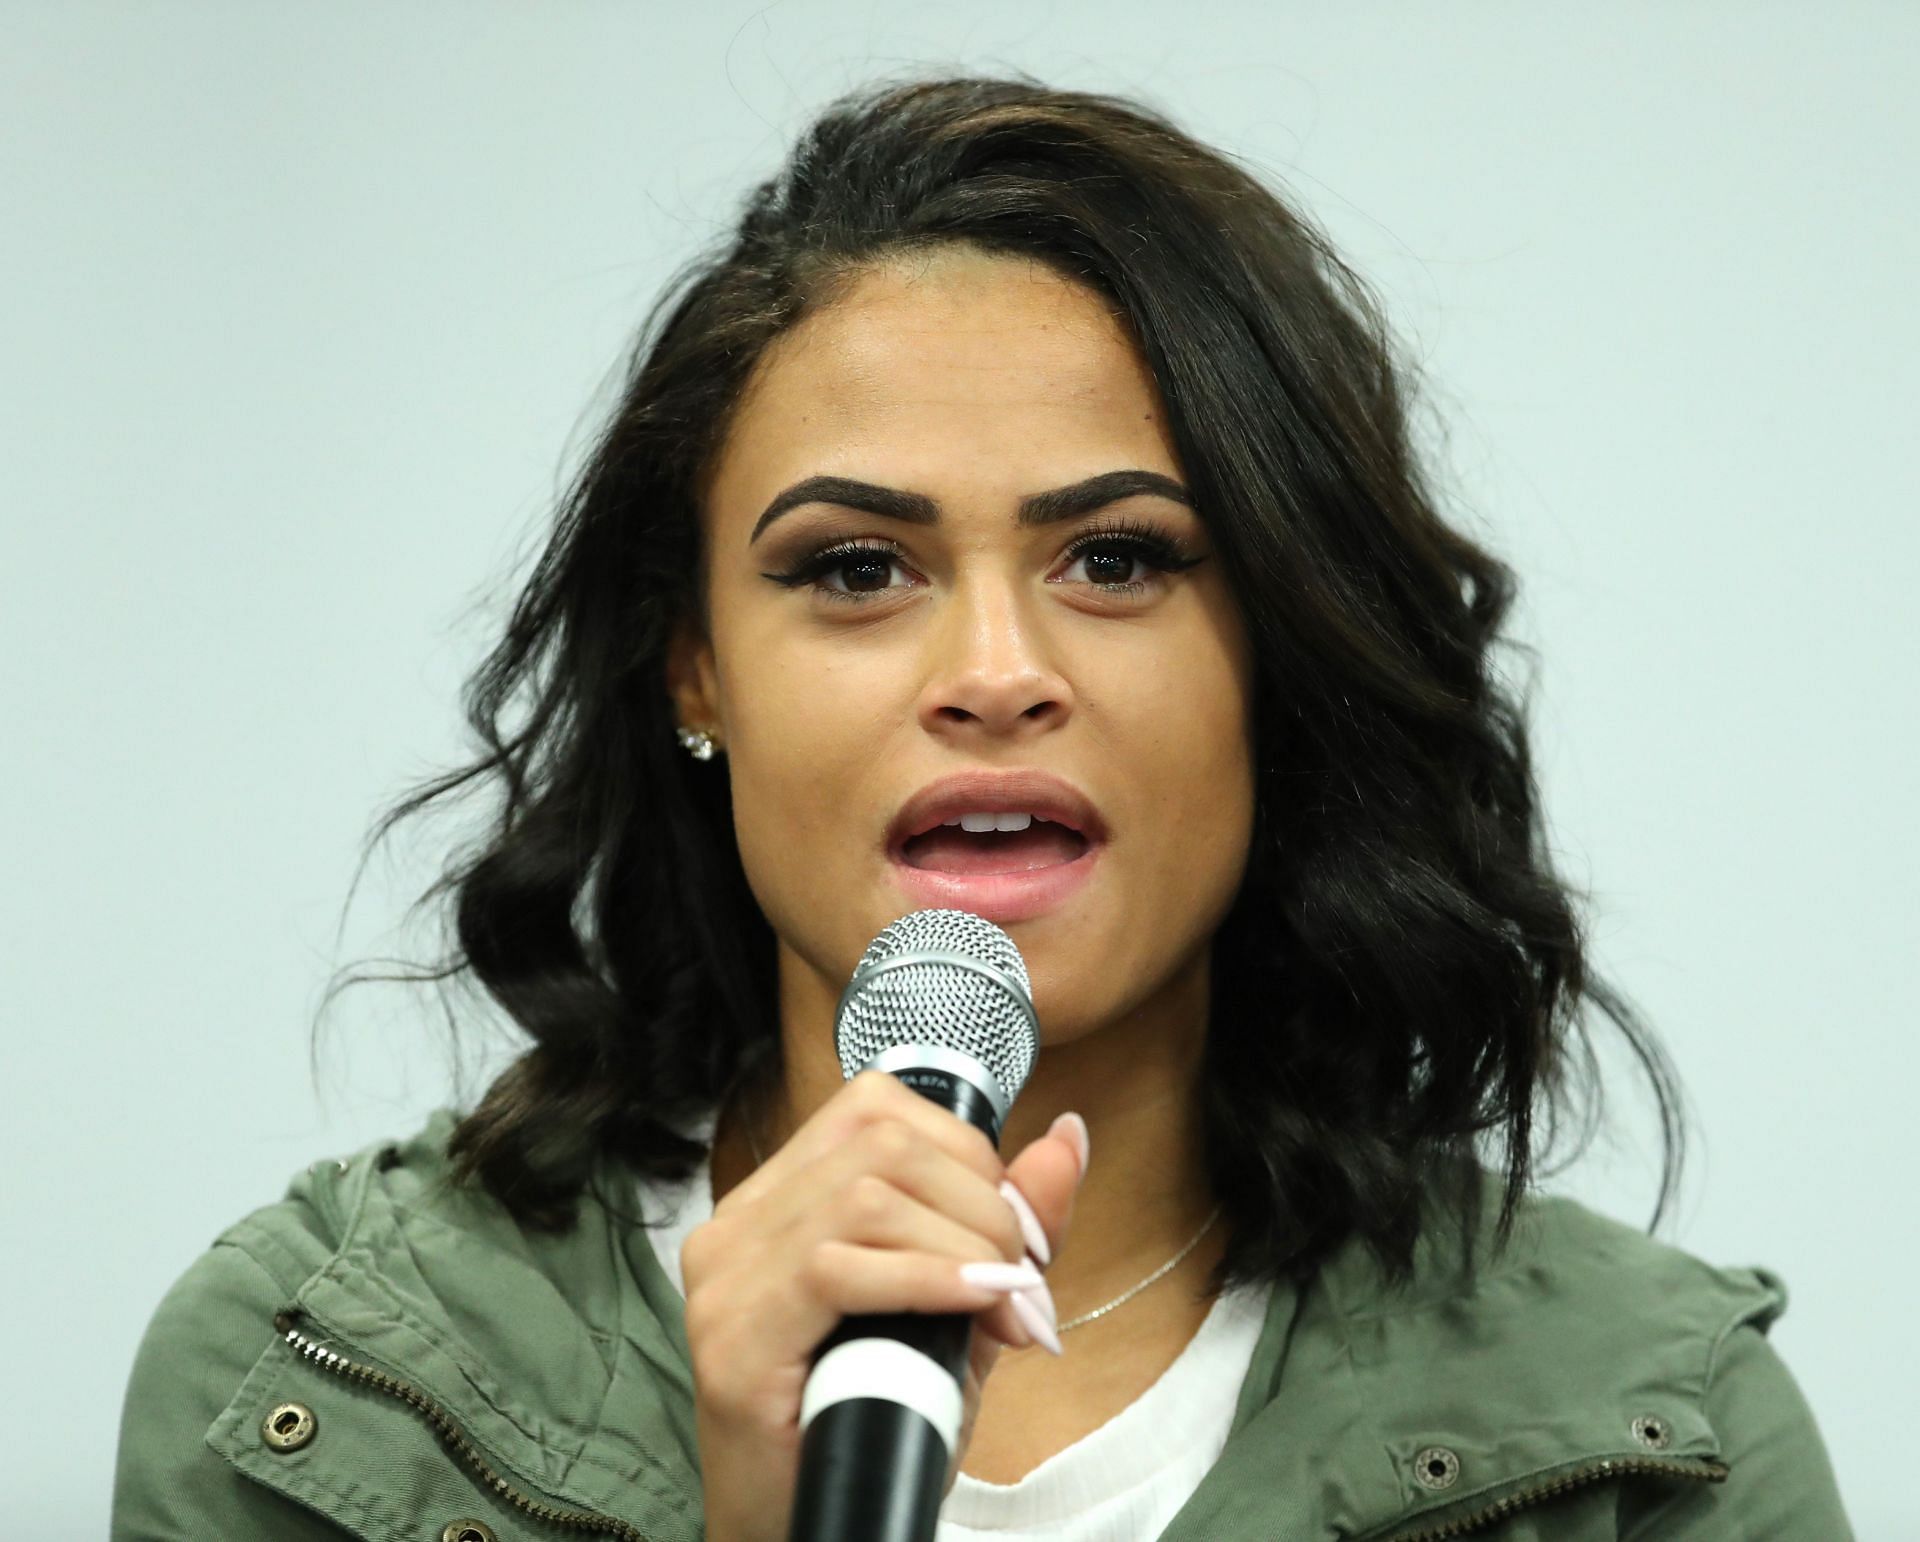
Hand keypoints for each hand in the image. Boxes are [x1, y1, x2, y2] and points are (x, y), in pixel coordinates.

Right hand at [683, 1071, 1086, 1541]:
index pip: (875, 1107)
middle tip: (1023, 1284)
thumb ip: (1004, 1222)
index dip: (966, 1153)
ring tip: (1004, 1308)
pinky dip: (925, 1278)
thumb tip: (1068, 1135)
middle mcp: (738, 1222)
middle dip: (981, 1203)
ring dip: (964, 1245)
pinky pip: (836, 1267)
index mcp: (779, 1197)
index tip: (1016, 1232)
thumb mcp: (956, 1308)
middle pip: (881, 1145)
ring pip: (866, 1196)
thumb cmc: (874, 1420)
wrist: (812, 1532)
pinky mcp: (733, 1337)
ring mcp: (724, 1276)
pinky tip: (973, 1307)